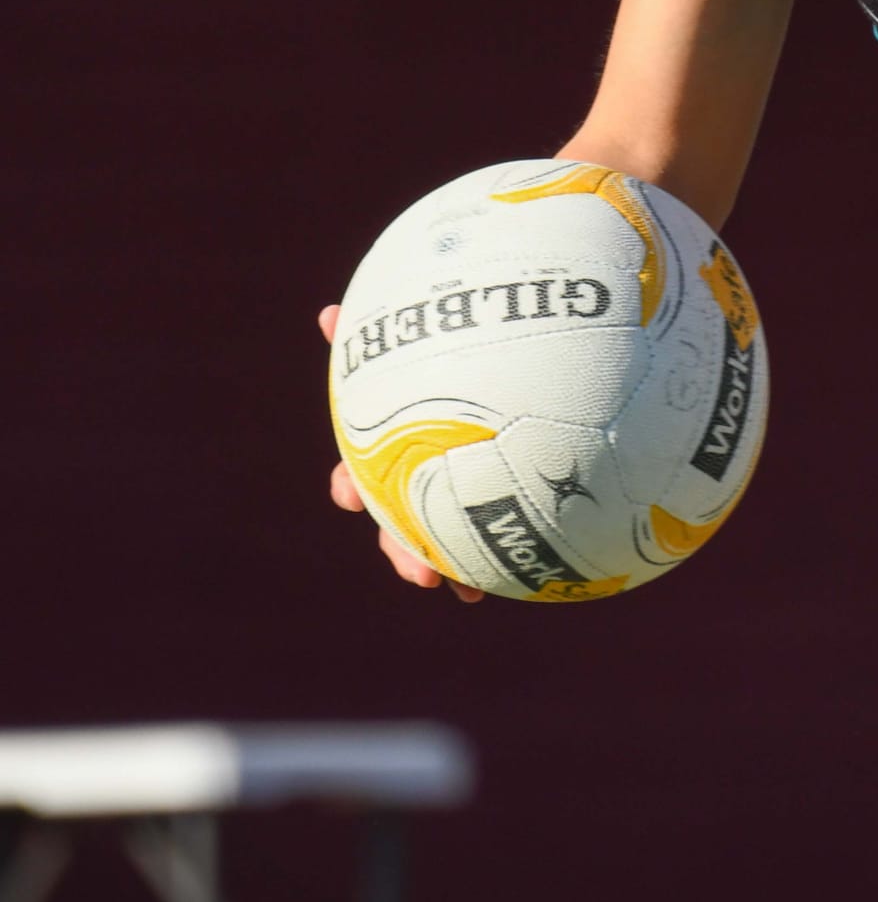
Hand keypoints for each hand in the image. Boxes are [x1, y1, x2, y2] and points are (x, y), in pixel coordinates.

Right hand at [319, 306, 484, 601]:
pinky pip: (490, 543)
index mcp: (398, 447)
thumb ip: (375, 336)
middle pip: (396, 523)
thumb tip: (327, 313)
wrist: (525, 379)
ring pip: (437, 544)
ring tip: (461, 589)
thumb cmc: (461, 357)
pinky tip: (509, 582)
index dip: (351, 485)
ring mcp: (452, 496)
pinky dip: (493, 563)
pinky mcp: (494, 507)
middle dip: (400, 550)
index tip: (351, 495)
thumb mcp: (421, 347)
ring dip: (443, 569)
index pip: (360, 472)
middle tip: (417, 571)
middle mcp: (417, 478)